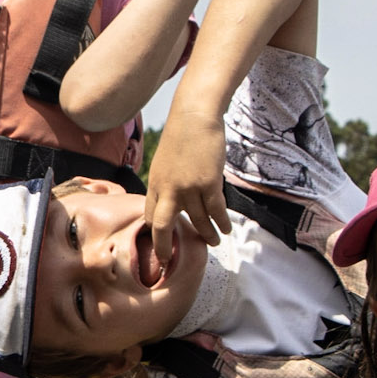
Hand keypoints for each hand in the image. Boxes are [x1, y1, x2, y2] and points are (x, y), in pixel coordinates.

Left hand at [144, 108, 229, 259]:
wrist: (194, 116)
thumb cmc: (181, 136)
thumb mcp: (164, 161)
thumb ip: (165, 183)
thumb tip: (171, 200)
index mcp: (155, 184)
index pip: (151, 216)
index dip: (156, 233)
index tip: (161, 246)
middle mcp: (168, 189)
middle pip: (162, 226)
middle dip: (164, 247)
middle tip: (169, 261)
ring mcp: (188, 187)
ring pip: (196, 220)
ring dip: (206, 234)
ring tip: (212, 243)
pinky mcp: (208, 183)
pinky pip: (215, 211)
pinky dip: (221, 223)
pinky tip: (225, 230)